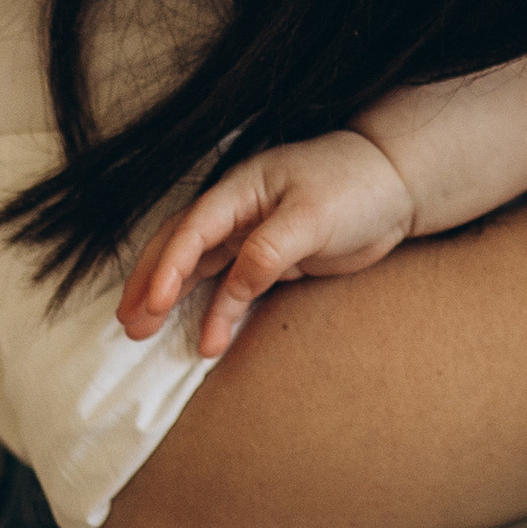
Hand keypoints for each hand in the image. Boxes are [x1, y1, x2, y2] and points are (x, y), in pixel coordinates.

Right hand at [115, 128, 417, 359]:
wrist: (398, 186)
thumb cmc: (356, 185)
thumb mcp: (313, 216)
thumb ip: (269, 251)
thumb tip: (235, 287)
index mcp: (241, 190)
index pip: (192, 229)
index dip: (168, 266)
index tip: (153, 303)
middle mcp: (238, 212)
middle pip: (181, 248)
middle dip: (151, 284)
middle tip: (128, 324)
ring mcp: (253, 236)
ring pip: (202, 271)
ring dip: (176, 303)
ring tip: (148, 337)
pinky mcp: (272, 260)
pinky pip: (234, 289)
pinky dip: (219, 313)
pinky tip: (208, 342)